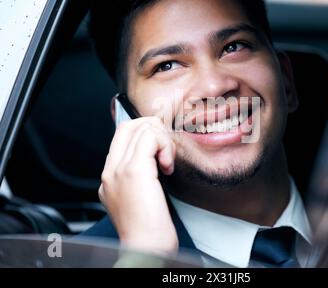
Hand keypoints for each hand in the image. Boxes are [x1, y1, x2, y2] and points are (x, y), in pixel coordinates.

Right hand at [99, 116, 177, 254]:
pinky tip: (168, 166)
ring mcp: (118, 169)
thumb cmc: (148, 231)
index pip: (122, 136)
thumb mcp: (139, 200)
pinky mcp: (134, 170)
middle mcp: (110, 171)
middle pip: (128, 126)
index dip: (145, 133)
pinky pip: (150, 137)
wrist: (145, 250)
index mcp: (109, 177)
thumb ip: (140, 178)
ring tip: (167, 162)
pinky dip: (165, 145)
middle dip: (153, 129)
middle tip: (166, 150)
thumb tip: (155, 158)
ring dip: (162, 139)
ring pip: (141, 128)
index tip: (162, 148)